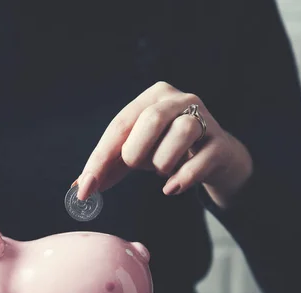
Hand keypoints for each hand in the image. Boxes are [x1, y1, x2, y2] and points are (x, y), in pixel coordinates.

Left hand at [76, 81, 252, 207]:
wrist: (217, 159)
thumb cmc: (168, 150)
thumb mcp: (136, 154)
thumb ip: (109, 166)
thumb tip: (79, 188)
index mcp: (153, 96)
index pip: (120, 125)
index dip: (100, 158)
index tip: (84, 188)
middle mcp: (180, 100)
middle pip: (152, 119)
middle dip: (136, 152)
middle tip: (136, 166)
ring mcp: (206, 119)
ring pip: (180, 134)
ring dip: (162, 163)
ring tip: (162, 170)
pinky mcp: (221, 144)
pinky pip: (199, 162)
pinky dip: (181, 179)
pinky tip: (172, 188)